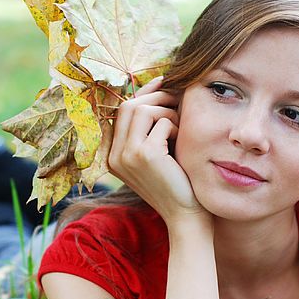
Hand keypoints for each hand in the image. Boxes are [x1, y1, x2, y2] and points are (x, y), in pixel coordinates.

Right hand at [108, 77, 207, 224]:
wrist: (185, 215)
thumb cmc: (176, 182)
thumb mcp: (158, 151)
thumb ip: (151, 125)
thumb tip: (158, 83)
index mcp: (113, 156)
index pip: (122, 111)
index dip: (143, 93)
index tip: (163, 83)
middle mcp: (114, 155)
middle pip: (129, 106)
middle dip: (156, 97)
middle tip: (178, 101)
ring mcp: (126, 155)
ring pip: (142, 109)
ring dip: (167, 112)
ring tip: (180, 128)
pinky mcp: (144, 155)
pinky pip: (162, 122)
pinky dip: (176, 126)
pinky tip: (182, 143)